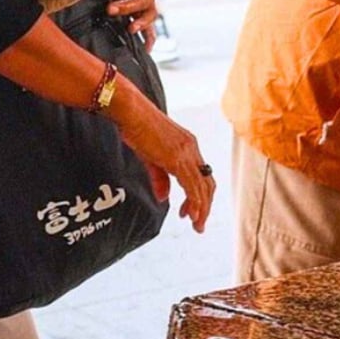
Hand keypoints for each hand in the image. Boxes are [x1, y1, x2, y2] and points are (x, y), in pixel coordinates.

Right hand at [113, 99, 213, 232]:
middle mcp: (192, 149)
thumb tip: (164, 198)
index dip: (200, 197)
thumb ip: (159, 178)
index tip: (190, 213)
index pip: (202, 177)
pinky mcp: (177, 158)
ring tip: (198, 225)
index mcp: (188, 147)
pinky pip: (191, 184)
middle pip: (208, 184)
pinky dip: (195, 202)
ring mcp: (187, 153)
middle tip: (199, 225)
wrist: (131, 112)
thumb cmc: (137, 128)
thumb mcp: (150, 157)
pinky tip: (192, 215)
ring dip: (202, 209)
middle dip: (205, 206)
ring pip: (203, 187)